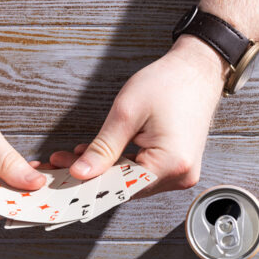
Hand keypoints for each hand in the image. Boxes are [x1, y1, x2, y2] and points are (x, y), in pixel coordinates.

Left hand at [51, 35, 224, 194]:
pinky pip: (144, 174)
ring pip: (132, 182)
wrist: (197, 71)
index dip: (87, 182)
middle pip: (125, 187)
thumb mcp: (127, 113)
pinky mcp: (178, 167)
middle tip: (62, 162)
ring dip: (106, 171)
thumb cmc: (168, 83)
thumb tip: (82, 173)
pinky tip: (104, 155)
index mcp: (171, 163)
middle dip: (93, 175)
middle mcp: (180, 176)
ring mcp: (182, 174)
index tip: (61, 176)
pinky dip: (122, 166)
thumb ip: (103, 148)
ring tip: (80, 154)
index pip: (119, 185)